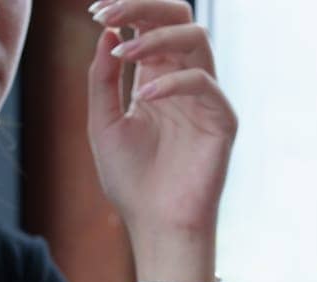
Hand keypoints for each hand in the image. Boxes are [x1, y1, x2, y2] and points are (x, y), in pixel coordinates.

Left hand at [86, 0, 236, 241]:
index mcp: (157, 77)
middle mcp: (184, 80)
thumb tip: (108, 31)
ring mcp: (205, 98)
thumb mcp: (103, 122)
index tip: (95, 11)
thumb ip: (103, 78)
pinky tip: (143, 97)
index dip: (128, 9)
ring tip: (123, 54)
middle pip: (179, 16)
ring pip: (195, 37)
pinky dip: (170, 82)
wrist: (155, 224)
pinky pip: (203, 82)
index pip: (151, 24)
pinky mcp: (222, 120)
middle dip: (144, 6)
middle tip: (110, 14)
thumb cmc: (130, 180)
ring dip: (155, 37)